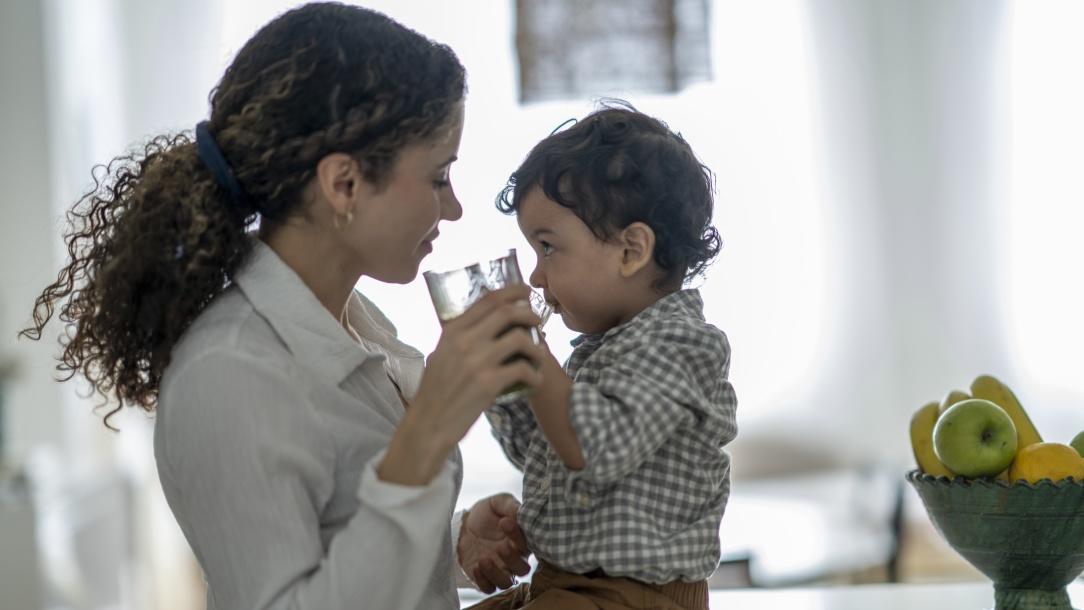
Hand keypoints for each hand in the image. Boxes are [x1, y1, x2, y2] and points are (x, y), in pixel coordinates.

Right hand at [379, 286, 544, 484]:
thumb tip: (486, 321)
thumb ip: (460, 336)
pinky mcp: (489, 383)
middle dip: (529, 314)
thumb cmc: (435, 391)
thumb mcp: (441, 354)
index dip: (512, 292)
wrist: (428, 424)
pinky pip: (523, 369)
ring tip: (538, 356)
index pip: (488, 300)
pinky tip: (535, 380)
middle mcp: (464, 341)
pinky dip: (534, 374)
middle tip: (538, 323)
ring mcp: (477, 361)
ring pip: (519, 338)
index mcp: (452, 331)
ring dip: (536, 346)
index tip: (526, 293)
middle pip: (507, 312)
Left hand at [457, 493, 531, 592]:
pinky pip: (488, 588)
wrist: (464, 524)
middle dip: (512, 559)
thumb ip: (510, 506)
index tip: (505, 522)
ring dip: (496, 574)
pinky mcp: (484, 578)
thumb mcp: (498, 503)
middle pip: (523, 569)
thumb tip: (519, 512)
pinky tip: (476, 566)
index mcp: (521, 540)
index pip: (528, 544)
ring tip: (484, 559)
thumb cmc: (486, 513)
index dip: (518, 536)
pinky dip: (483, 580)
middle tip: (500, 546)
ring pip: (506, 583)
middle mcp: (514, 558)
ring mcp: (500, 570)